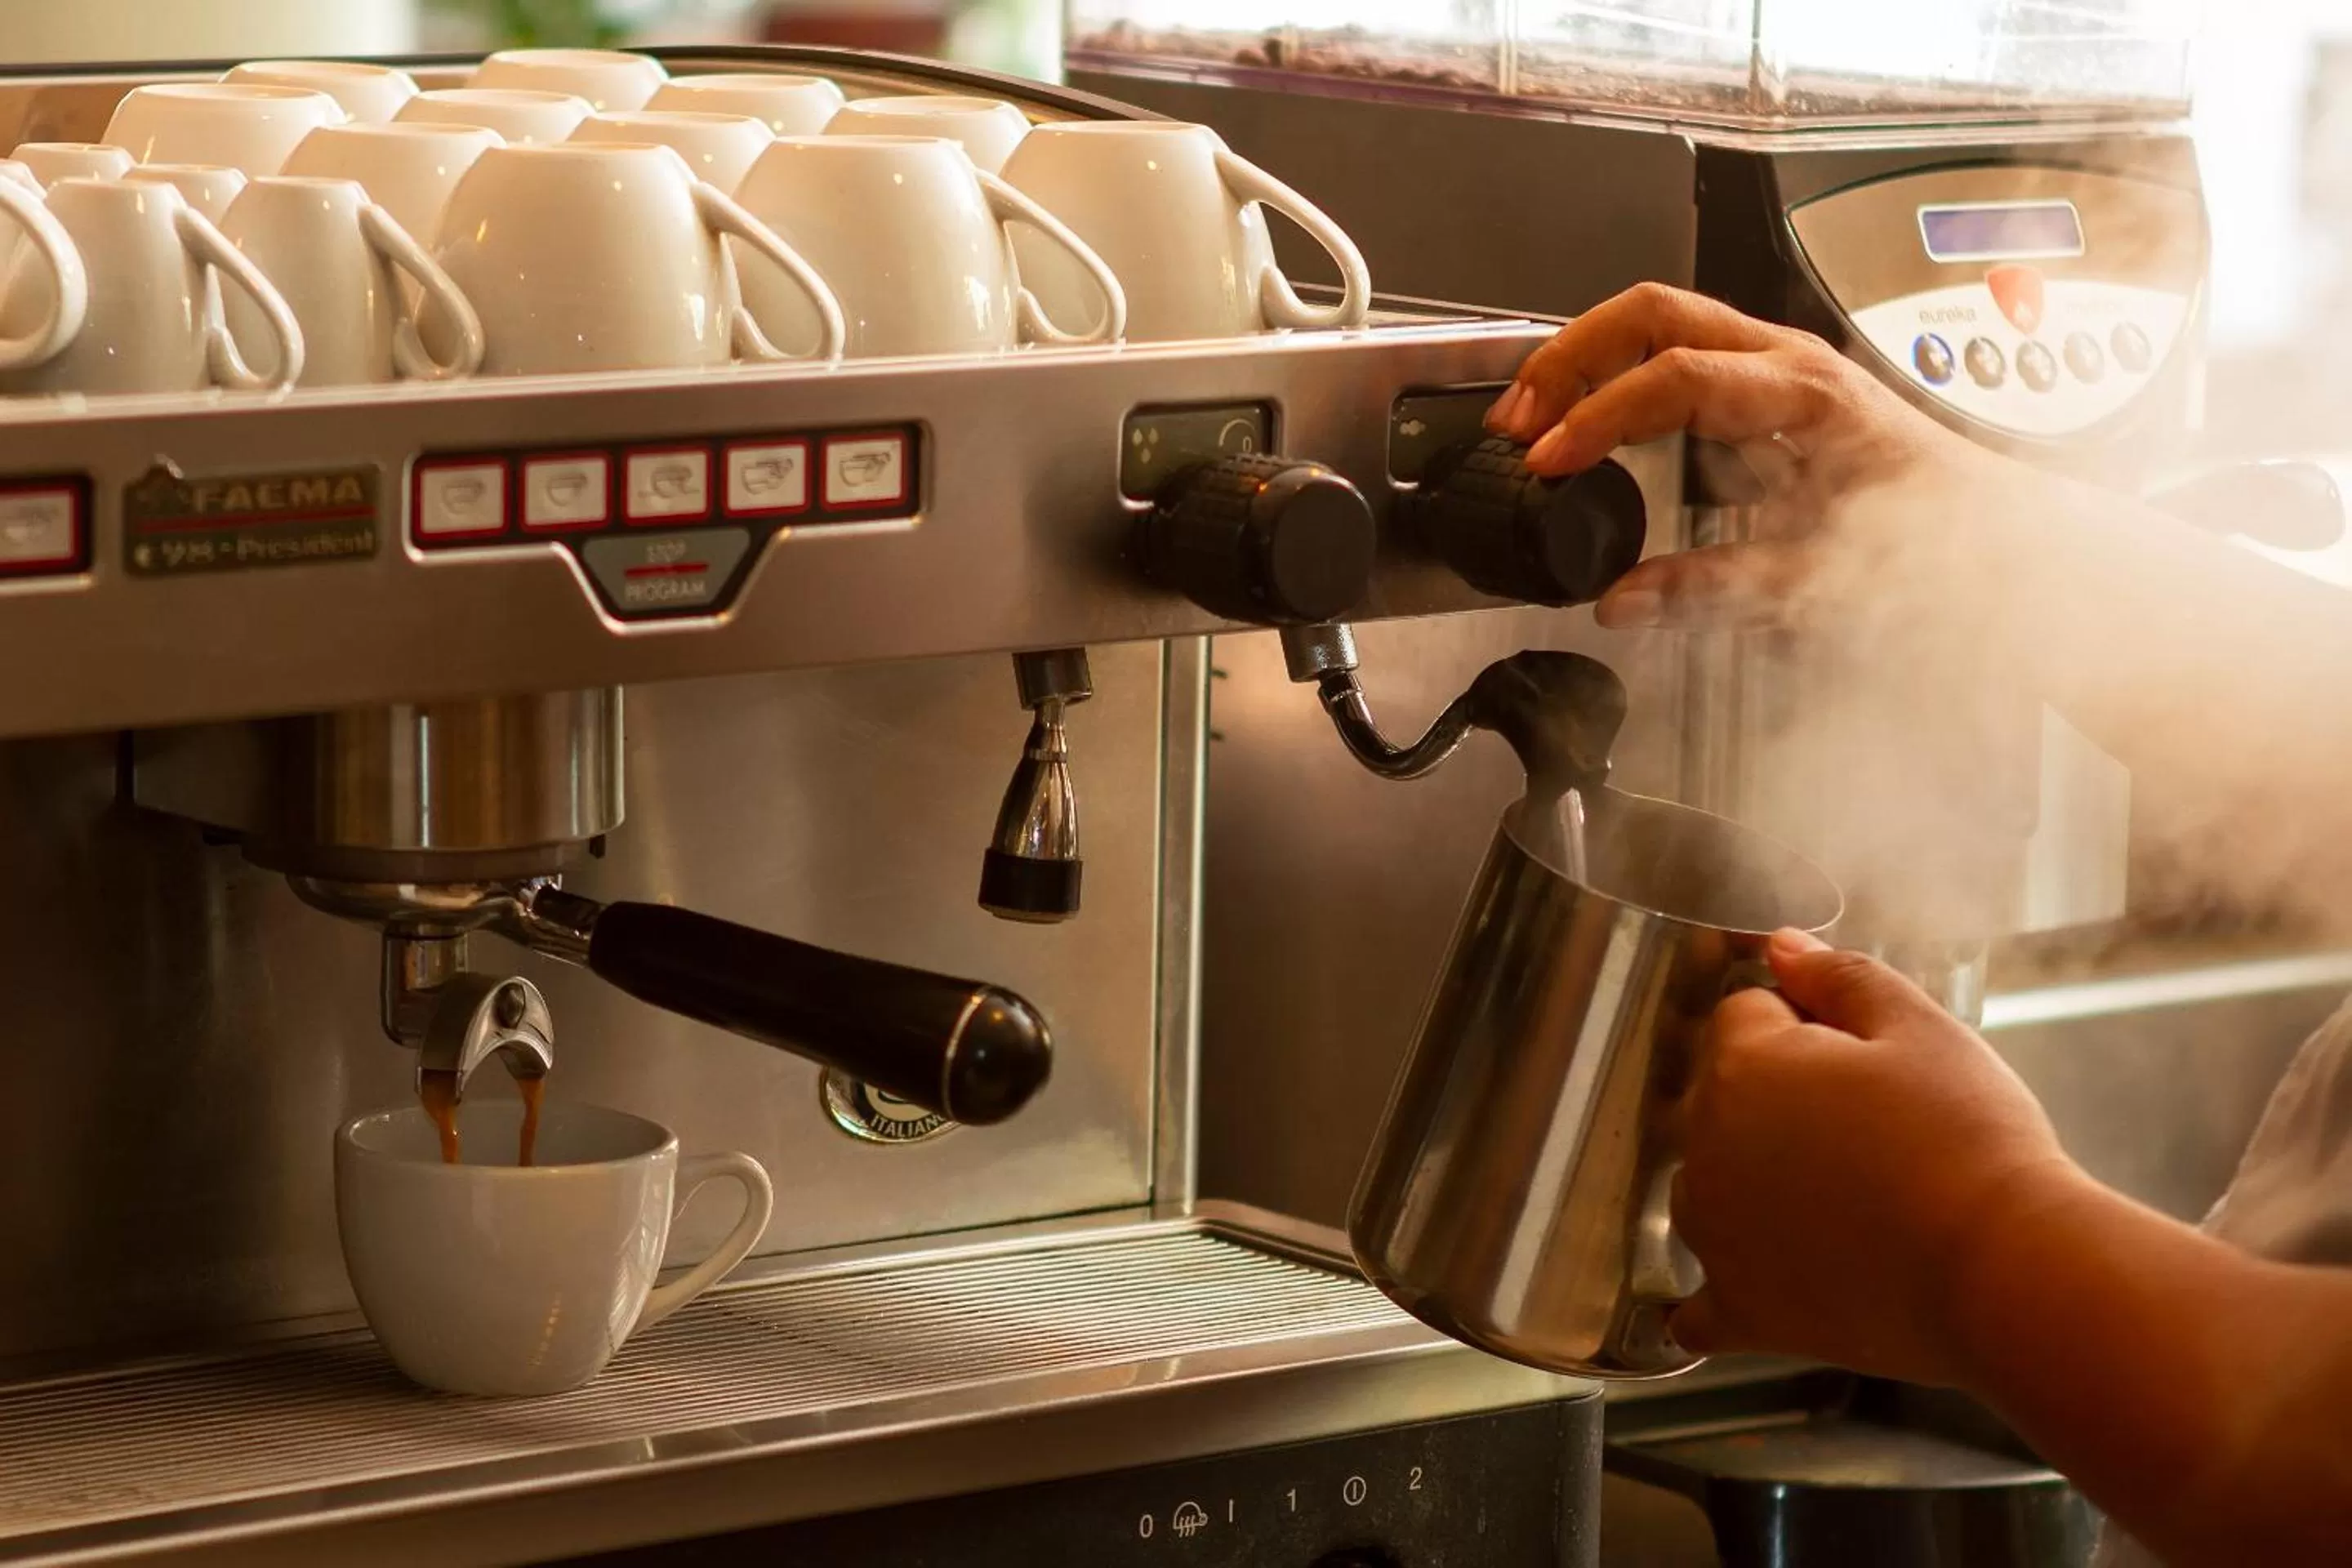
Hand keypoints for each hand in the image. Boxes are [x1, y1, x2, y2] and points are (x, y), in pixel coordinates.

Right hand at [1485, 283, 2014, 632]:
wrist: (1990, 534)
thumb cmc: (1929, 542)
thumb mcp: (1820, 583)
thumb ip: (1713, 589)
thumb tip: (1624, 601)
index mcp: (1802, 394)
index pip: (1675, 376)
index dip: (1600, 417)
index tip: (1549, 459)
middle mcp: (1786, 360)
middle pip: (1651, 311)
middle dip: (1569, 357)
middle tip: (1519, 416)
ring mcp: (1774, 364)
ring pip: (1657, 317)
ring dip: (1584, 360)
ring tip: (1533, 417)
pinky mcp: (1761, 387)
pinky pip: (1672, 352)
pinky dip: (1612, 379)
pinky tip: (1585, 425)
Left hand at [1670, 928, 2084, 1387]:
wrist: (2003, 1269)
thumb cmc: (1970, 1141)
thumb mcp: (1920, 1028)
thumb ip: (1838, 978)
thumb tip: (1779, 947)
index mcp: (1743, 1065)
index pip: (1745, 1014)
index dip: (1803, 1024)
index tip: (1859, 1057)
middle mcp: (1705, 1147)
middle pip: (1722, 1097)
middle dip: (1778, 1101)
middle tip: (1868, 1128)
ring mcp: (1715, 1234)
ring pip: (1709, 1187)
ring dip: (1750, 1185)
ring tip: (1845, 1201)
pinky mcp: (1743, 1310)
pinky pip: (1699, 1307)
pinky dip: (1716, 1300)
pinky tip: (1743, 1293)